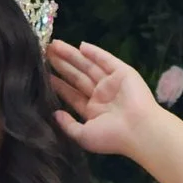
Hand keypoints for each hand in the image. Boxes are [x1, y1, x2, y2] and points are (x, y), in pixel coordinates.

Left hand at [47, 38, 163, 160]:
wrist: (139, 130)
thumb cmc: (111, 137)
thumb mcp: (84, 135)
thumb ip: (68, 125)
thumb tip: (55, 114)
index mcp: (93, 111)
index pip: (72, 94)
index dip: (58, 84)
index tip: (43, 74)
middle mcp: (102, 96)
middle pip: (77, 77)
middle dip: (62, 65)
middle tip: (45, 52)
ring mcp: (112, 83)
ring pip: (88, 66)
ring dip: (72, 55)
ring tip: (55, 45)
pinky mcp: (123, 73)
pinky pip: (106, 60)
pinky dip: (95, 52)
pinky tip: (81, 46)